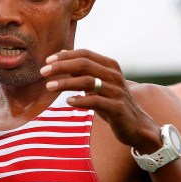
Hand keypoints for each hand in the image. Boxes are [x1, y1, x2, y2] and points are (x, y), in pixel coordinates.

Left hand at [40, 49, 158, 151]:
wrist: (137, 126)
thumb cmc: (113, 103)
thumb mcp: (98, 85)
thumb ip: (82, 72)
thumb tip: (61, 56)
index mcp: (110, 66)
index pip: (85, 54)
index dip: (65, 56)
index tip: (47, 61)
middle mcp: (114, 75)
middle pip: (84, 65)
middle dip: (61, 66)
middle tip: (43, 72)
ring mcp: (117, 91)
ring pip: (87, 81)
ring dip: (65, 83)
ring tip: (49, 86)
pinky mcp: (117, 108)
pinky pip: (96, 101)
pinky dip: (80, 100)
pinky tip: (69, 102)